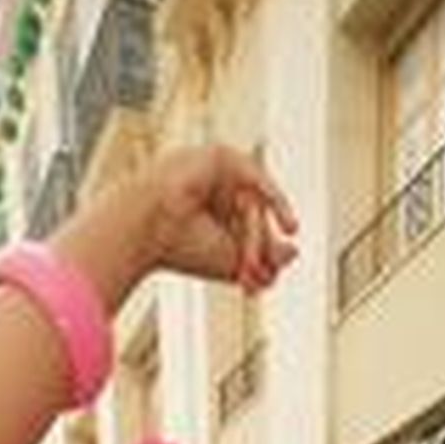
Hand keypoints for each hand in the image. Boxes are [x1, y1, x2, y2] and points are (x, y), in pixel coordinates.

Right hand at [137, 146, 298, 294]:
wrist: (149, 229)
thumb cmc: (182, 248)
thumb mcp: (235, 261)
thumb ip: (268, 256)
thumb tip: (294, 250)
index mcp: (213, 220)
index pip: (251, 236)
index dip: (259, 261)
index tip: (253, 286)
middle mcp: (215, 196)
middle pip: (256, 219)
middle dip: (259, 250)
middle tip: (249, 271)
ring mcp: (217, 174)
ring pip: (256, 202)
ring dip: (256, 234)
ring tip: (245, 255)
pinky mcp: (219, 157)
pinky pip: (257, 177)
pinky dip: (276, 201)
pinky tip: (288, 225)